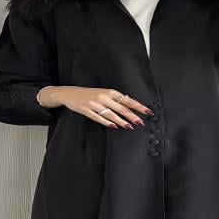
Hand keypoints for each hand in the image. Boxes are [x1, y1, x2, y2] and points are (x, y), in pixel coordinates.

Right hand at [38, 86, 153, 128]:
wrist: (70, 93)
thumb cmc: (90, 94)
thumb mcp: (104, 93)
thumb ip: (116, 99)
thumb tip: (131, 106)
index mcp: (110, 92)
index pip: (127, 100)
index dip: (138, 106)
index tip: (147, 111)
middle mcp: (103, 97)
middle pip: (121, 108)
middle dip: (132, 116)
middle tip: (141, 122)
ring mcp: (94, 104)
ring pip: (111, 114)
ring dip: (121, 121)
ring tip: (130, 127)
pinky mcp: (87, 110)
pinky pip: (98, 117)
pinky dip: (107, 122)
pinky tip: (114, 126)